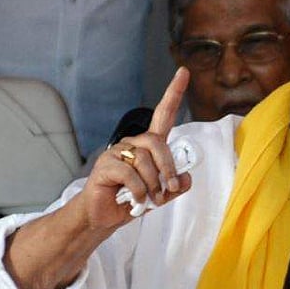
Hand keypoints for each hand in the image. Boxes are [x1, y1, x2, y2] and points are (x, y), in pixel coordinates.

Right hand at [81, 67, 192, 228]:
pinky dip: (138, 191)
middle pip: (157, 143)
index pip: (163, 114)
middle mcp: (133, 144)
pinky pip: (130, 174)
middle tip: (170, 188)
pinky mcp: (105, 164)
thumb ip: (175, 186)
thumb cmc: (131, 200)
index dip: (174, 93)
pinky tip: (134, 200)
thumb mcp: (160, 194)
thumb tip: (186, 178)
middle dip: (168, 168)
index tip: (184, 72)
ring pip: (145, 161)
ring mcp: (118, 152)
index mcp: (148, 146)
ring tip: (148, 200)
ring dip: (152, 185)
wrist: (103, 216)